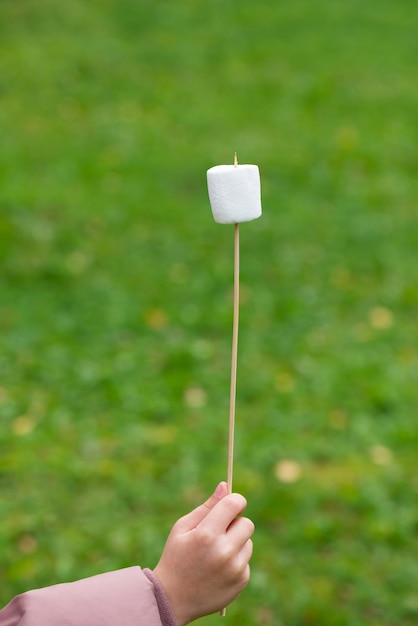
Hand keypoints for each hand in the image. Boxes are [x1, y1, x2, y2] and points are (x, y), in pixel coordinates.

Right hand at [153, 482, 253, 624]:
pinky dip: (236, 560)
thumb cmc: (175, 556)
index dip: (235, 500)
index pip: (234, 505)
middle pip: (247, 523)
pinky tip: (218, 568)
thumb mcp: (182, 528)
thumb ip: (206, 507)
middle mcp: (223, 552)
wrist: (173, 599)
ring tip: (215, 553)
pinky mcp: (241, 581)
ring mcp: (234, 569)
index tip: (232, 503)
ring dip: (236, 543)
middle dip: (236, 523)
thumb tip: (225, 486)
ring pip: (248, 542)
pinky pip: (246, 560)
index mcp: (206, 534)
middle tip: (220, 531)